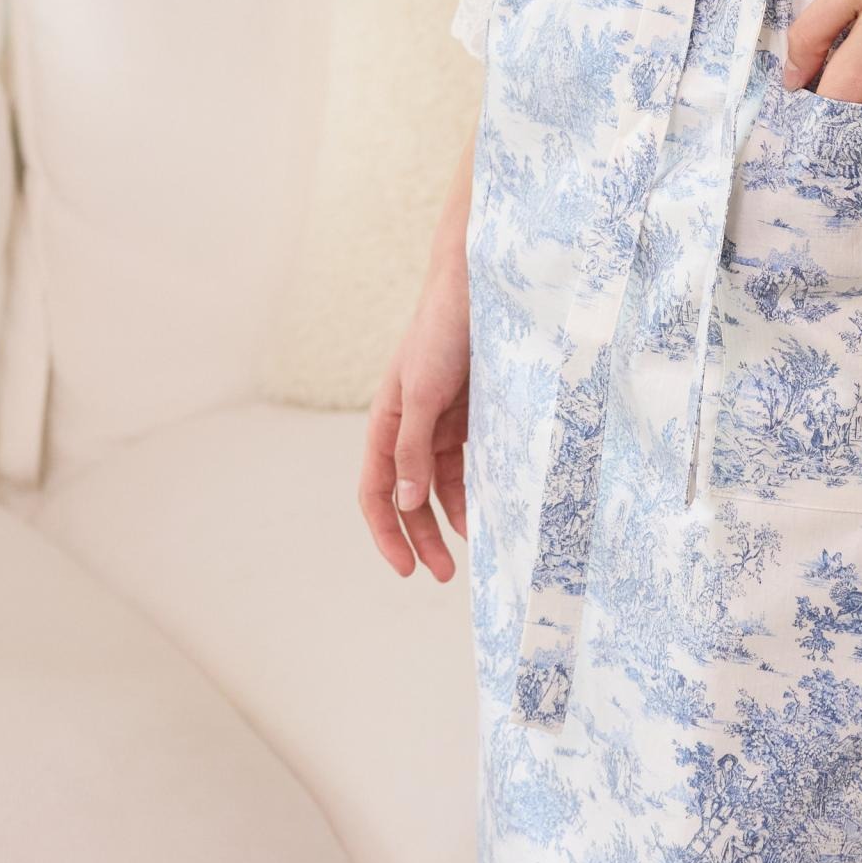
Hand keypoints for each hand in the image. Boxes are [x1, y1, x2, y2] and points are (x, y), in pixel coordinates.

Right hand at [359, 250, 470, 583]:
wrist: (479, 287)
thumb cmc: (442, 332)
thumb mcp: (423, 393)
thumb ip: (413, 447)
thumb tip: (408, 502)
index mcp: (386, 422)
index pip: (375, 491)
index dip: (386, 532)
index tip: (405, 568)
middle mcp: (408, 428)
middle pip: (406, 496)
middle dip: (420, 537)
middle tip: (440, 575)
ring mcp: (439, 423)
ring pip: (436, 485)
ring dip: (448, 519)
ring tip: (470, 549)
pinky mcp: (469, 416)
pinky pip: (464, 464)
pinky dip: (471, 490)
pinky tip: (486, 510)